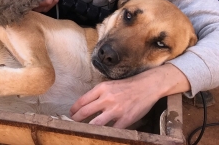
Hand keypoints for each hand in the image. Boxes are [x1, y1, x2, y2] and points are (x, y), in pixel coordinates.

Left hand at [70, 64, 190, 128]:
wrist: (147, 86)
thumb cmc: (128, 85)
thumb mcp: (111, 84)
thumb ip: (99, 93)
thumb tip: (87, 104)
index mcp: (102, 88)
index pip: (82, 101)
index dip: (74, 109)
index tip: (71, 113)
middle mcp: (107, 98)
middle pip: (85, 112)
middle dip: (76, 120)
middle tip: (72, 124)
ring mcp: (116, 110)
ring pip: (95, 124)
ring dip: (87, 128)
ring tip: (82, 131)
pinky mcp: (125, 119)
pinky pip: (112, 129)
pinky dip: (106, 132)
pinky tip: (102, 134)